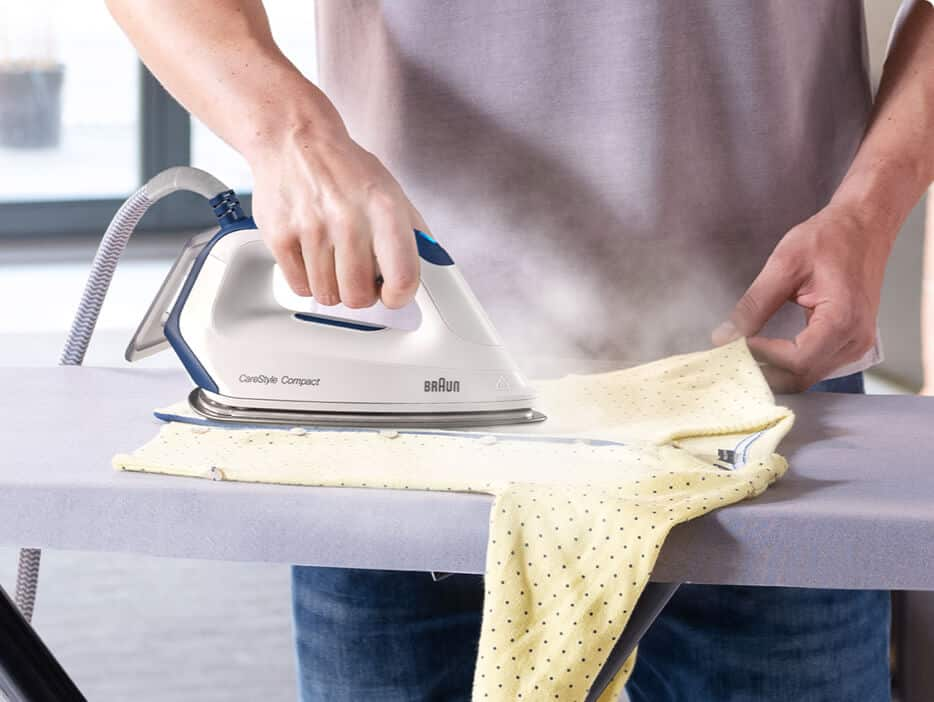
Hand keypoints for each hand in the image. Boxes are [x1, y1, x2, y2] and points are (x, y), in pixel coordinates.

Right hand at [250, 124, 426, 308]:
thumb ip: (411, 233)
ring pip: (327, 296)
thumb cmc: (345, 169)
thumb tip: (429, 270)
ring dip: (332, 286)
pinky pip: (300, 287)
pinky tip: (312, 256)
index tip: (392, 294)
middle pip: (359, 296)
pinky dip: (307, 280)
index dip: (399, 296)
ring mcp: (311, 228)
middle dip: (360, 293)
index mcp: (384, 208)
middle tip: (357, 275)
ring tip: (332, 258)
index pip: (402, 277)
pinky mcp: (280, 236)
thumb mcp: (391, 191)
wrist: (295, 139)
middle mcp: (348, 218)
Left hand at [711, 204, 891, 392]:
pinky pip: (814, 365)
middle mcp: (855, 340)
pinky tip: (764, 352)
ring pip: (806, 377)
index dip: (760, 357)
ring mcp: (855, 345)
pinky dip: (786, 365)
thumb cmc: (831, 238)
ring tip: (742, 354)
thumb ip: (754, 305)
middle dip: (762, 371)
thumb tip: (725, 336)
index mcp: (843, 319)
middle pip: (801, 377)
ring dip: (772, 371)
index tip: (733, 344)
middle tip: (730, 356)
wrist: (864, 225)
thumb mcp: (784, 265)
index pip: (796, 360)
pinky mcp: (848, 342)